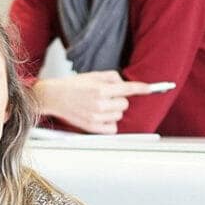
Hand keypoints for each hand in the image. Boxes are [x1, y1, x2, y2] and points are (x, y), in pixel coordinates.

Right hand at [34, 71, 151, 133]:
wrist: (54, 97)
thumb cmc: (73, 86)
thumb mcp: (92, 75)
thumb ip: (111, 77)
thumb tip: (125, 84)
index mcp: (99, 89)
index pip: (127, 89)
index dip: (142, 88)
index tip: (150, 89)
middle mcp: (99, 104)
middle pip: (125, 104)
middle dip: (119, 99)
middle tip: (107, 97)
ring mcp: (95, 117)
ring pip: (119, 116)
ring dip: (114, 111)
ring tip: (100, 106)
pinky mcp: (92, 127)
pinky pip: (112, 128)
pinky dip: (110, 123)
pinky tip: (101, 116)